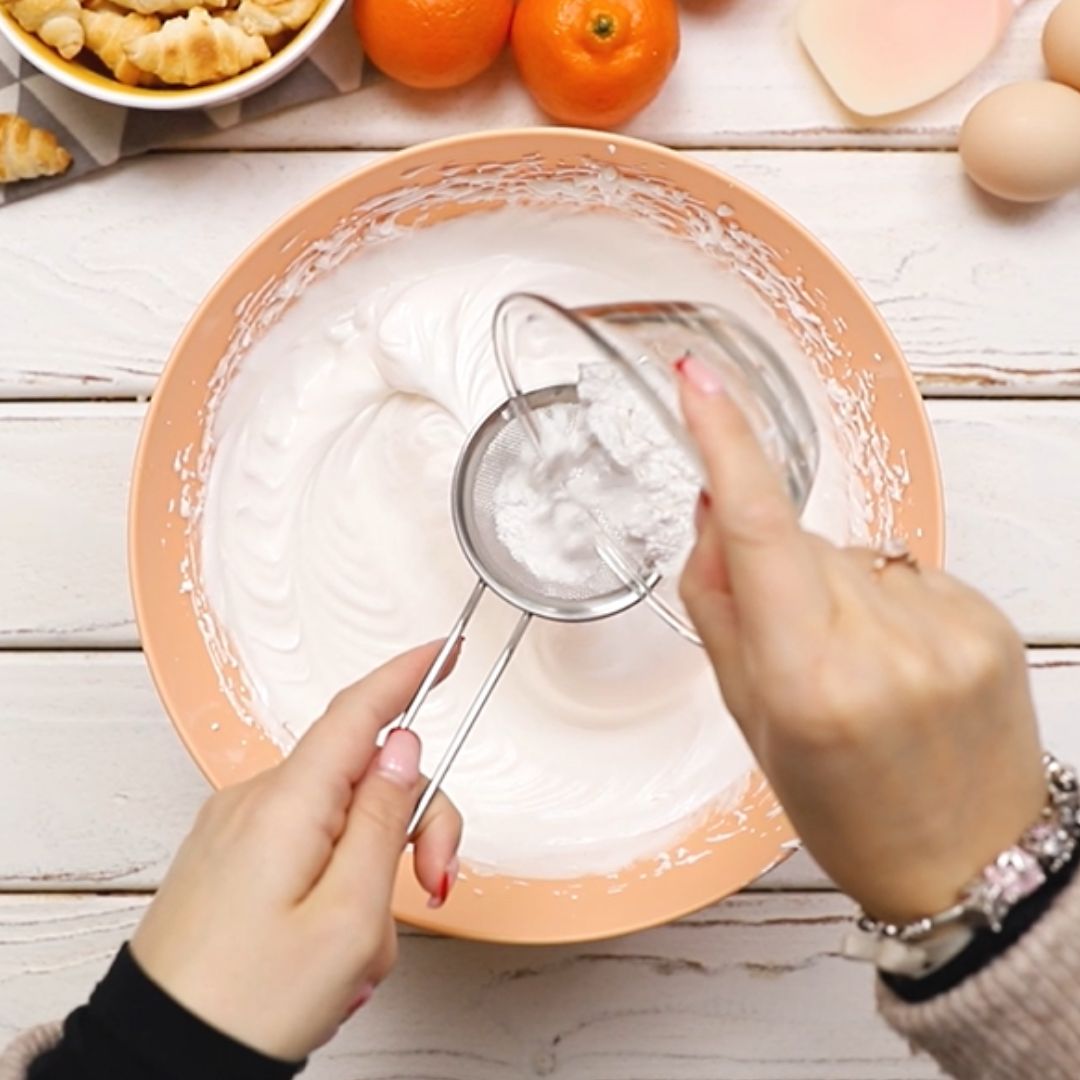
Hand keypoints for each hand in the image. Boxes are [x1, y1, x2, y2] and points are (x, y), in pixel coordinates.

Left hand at [132, 643, 461, 1061]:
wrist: (162, 1058)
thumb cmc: (248, 1003)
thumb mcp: (348, 918)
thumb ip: (382, 821)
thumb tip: (403, 746)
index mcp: (288, 804)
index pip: (359, 710)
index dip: (409, 672)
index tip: (447, 649)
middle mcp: (258, 802)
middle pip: (365, 773)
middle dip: (414, 822)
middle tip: (431, 885)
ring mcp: (240, 829)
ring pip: (341, 813)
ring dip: (376, 868)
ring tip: (366, 946)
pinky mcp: (233, 857)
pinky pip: (308, 841)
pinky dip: (340, 879)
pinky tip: (336, 939)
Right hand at [675, 356, 1045, 923]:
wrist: (964, 859)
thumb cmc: (845, 805)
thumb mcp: (749, 717)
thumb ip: (721, 604)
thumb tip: (714, 507)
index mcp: (811, 681)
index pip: (757, 529)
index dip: (724, 444)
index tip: (698, 385)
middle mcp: (884, 647)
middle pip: (799, 542)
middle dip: (775, 571)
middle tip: (790, 647)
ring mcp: (946, 629)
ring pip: (849, 555)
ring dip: (832, 590)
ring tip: (854, 667)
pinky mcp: (986, 619)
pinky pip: (902, 573)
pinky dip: (883, 603)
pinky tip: (895, 660)